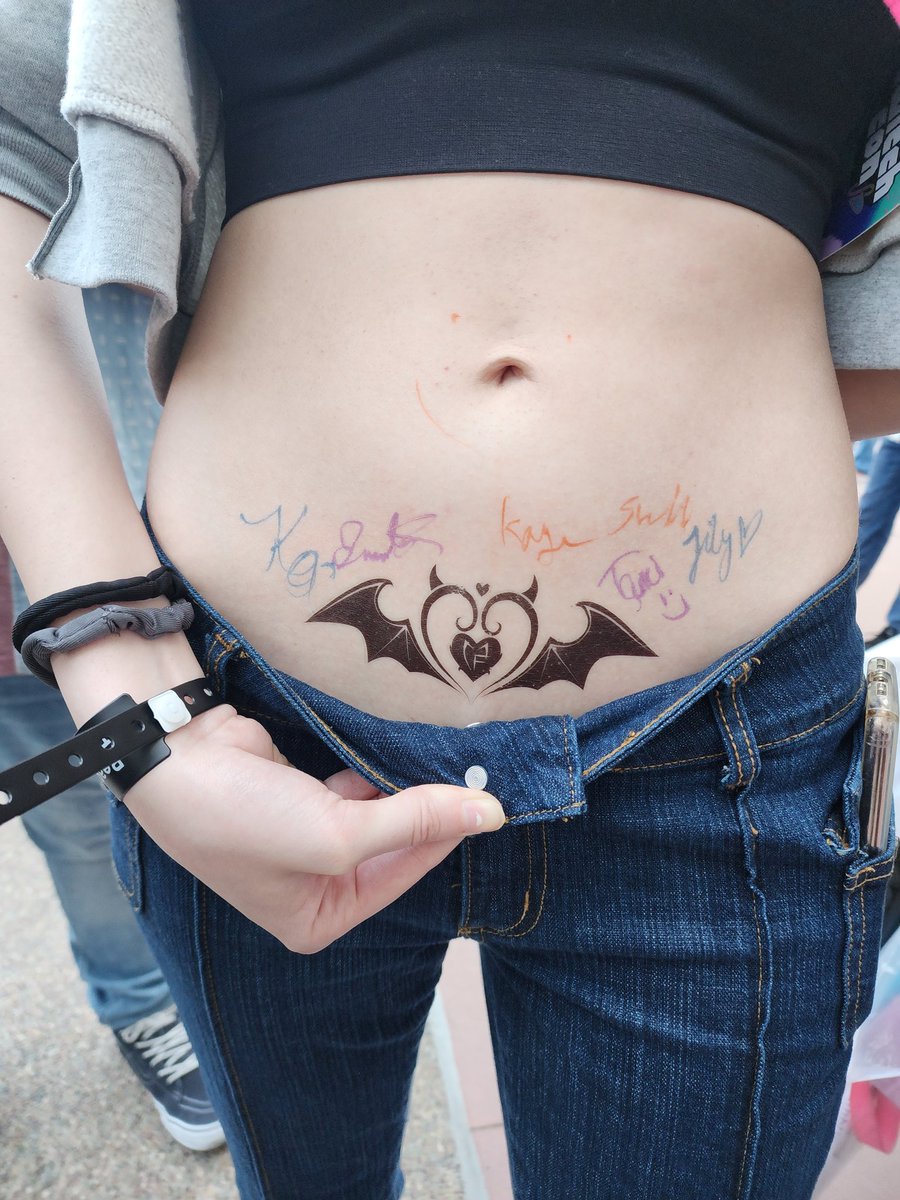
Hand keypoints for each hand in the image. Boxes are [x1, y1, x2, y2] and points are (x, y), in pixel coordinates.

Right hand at [124, 704, 505, 951]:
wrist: (174, 756)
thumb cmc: (244, 819)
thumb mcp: (337, 834)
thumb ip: (415, 821)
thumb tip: (491, 814)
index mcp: (319, 917)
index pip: (404, 875)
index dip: (444, 836)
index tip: (486, 797)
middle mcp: (315, 882)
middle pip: (393, 843)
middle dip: (423, 809)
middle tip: (468, 769)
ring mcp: (307, 834)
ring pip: (378, 809)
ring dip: (400, 784)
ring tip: (439, 755)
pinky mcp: (301, 791)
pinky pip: (354, 781)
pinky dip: (373, 765)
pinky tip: (394, 746)